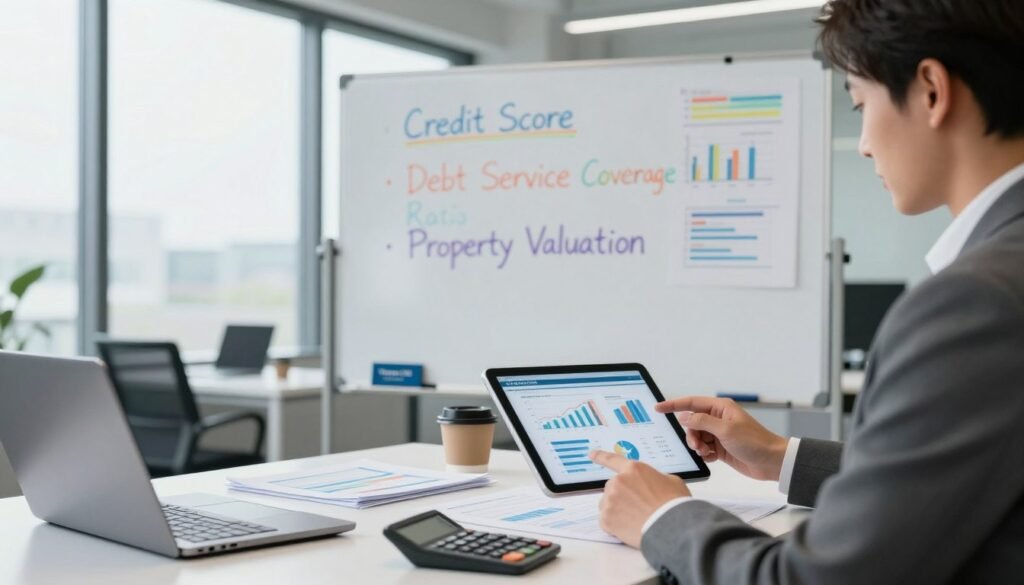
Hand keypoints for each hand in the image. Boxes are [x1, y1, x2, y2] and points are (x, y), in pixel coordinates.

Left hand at [589, 450, 690, 547]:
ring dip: (617, 510)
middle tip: (637, 507)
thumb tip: (652, 483)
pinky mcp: (606, 518)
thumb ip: (655, 478)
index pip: (613, 460)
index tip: (591, 454)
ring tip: (635, 518)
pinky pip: (606, 521)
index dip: (601, 457)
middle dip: (621, 496)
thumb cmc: (674, 504)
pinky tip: (629, 527)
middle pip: (612, 488)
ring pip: (607, 504)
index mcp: (633, 469)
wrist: (671, 527)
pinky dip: (614, 526)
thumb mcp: (671, 481)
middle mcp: (618, 482)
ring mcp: (610, 500)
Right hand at [656, 396, 788, 480]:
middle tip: (698, 445)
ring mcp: (719, 434)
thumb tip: (684, 417)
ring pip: (696, 437)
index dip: (673, 405)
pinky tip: (713, 458)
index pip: (691, 403)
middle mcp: (718, 419)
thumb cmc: (755, 442)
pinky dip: (704, 455)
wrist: (772, 462)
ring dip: (697, 446)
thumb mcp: (726, 431)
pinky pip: (703, 449)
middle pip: (691, 423)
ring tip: (707, 453)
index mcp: (720, 408)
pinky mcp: (721, 447)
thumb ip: (702, 422)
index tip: (657, 408)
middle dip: (691, 435)